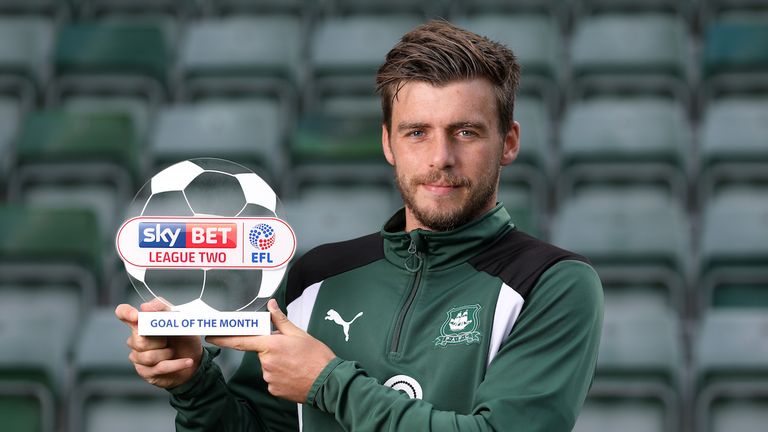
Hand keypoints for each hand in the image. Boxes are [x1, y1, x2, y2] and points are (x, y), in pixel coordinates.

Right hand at [115, 298, 202, 388]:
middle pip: (138, 340)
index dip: (126, 313)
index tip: (136, 317)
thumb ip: (163, 308)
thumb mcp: (179, 319)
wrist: (195, 360)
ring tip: (174, 351)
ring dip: (167, 353)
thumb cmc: (184, 338)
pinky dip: (177, 364)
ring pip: (148, 356)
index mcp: (142, 323)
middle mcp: (136, 339)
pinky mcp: (146, 372)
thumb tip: (145, 307)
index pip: (124, 313)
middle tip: (169, 338)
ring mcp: (138, 357)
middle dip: (159, 340)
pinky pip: (160, 367)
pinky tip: (187, 361)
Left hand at [206, 299, 335, 402]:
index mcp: (271, 344)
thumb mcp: (299, 333)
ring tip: (295, 363)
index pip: (241, 340)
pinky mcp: (274, 389)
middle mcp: (267, 362)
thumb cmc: (316, 358)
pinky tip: (294, 373)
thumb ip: (280, 320)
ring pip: (267, 366)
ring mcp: (269, 377)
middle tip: (290, 351)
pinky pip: (272, 379)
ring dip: (277, 363)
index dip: (224, 338)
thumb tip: (272, 306)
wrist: (327, 382)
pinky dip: (281, 375)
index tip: (212, 336)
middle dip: (271, 350)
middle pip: (260, 353)